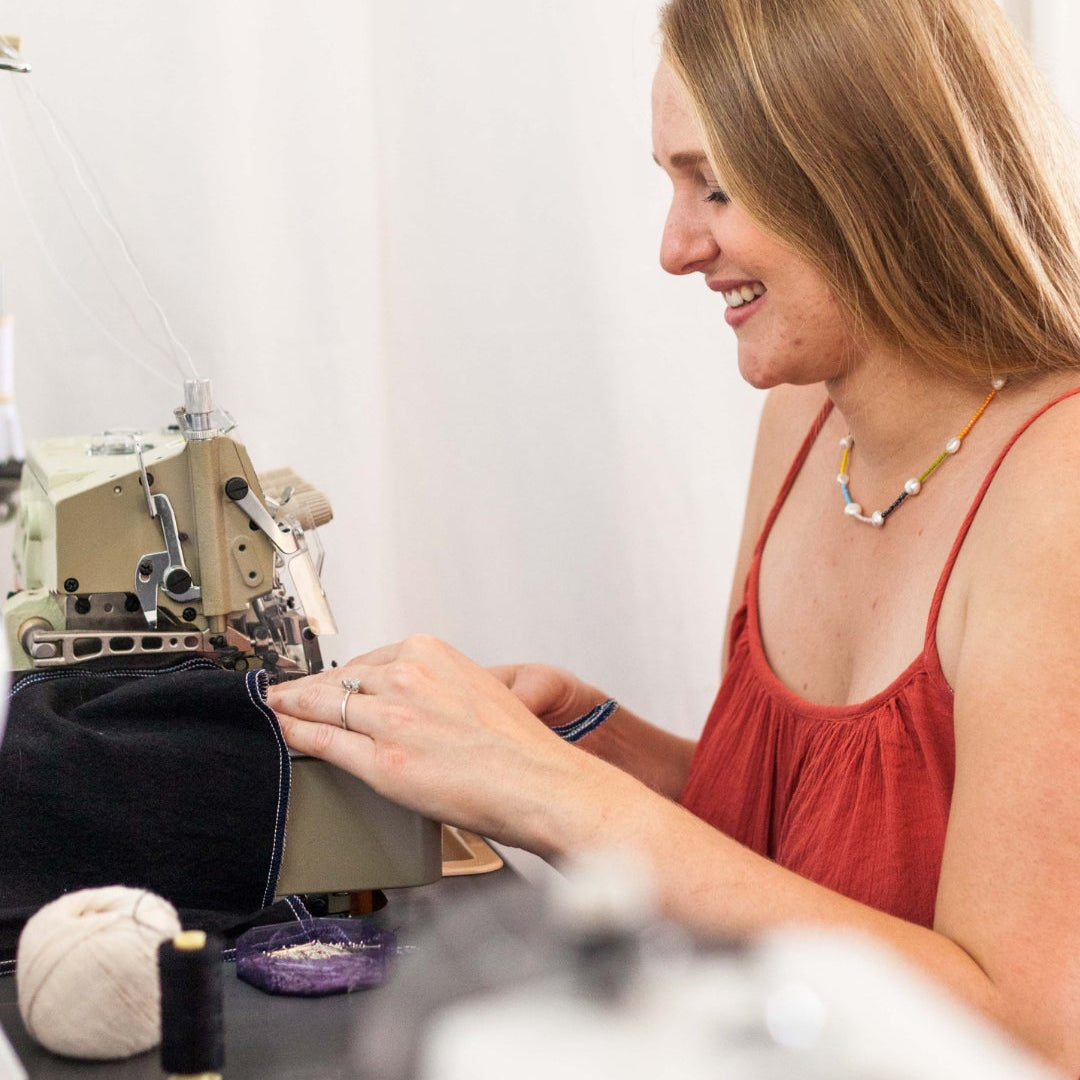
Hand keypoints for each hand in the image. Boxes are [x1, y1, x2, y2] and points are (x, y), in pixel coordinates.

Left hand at [266, 635, 593, 850]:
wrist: (538, 782)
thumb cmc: (516, 745)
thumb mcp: (473, 688)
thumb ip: (433, 684)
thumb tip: (402, 694)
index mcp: (430, 653)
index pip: (366, 660)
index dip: (338, 675)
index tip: (324, 679)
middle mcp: (407, 677)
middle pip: (340, 679)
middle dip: (309, 688)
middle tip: (285, 693)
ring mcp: (392, 718)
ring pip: (324, 704)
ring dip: (292, 707)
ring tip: (276, 708)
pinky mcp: (382, 760)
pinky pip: (324, 740)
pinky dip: (297, 734)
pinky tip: (286, 731)